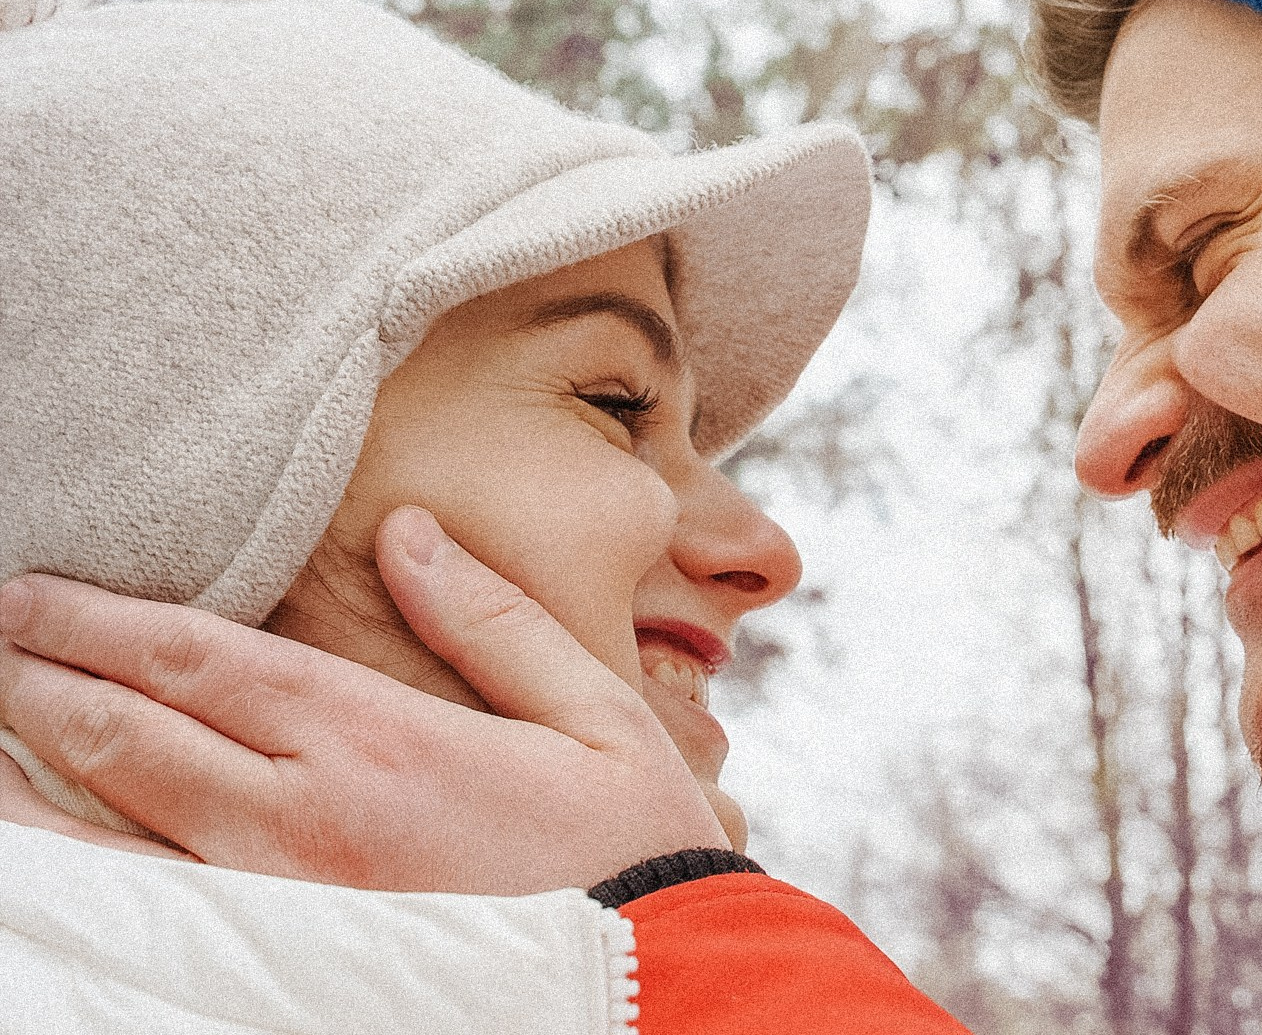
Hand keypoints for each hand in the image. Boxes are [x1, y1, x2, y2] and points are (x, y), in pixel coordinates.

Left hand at [0, 506, 729, 894]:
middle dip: (42, 675)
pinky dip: (75, 865)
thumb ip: (493, 622)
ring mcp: (280, 908)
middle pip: (131, 737)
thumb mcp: (595, 717)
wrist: (656, 995)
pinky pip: (143, 912)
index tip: (34, 591)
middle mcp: (307, 825)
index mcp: (383, 747)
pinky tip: (40, 839)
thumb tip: (406, 532)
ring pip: (109, 833)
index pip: (202, 663)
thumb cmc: (632, 853)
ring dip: (29, 770)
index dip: (102, 622)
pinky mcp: (281, 967)